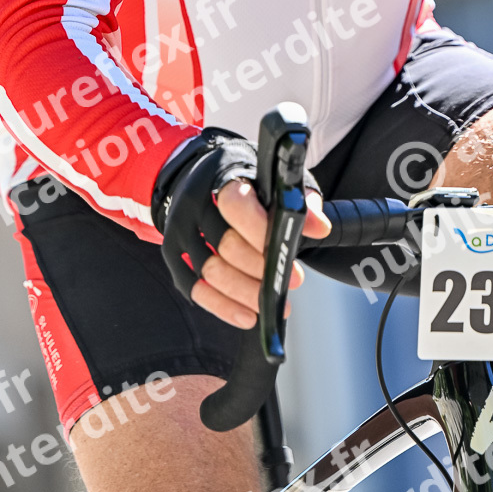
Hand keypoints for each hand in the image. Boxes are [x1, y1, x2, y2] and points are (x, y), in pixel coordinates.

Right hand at [191, 180, 330, 328]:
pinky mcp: (172, 253)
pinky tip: (246, 315)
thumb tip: (320, 227)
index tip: (288, 253)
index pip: (237, 206)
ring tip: (272, 301)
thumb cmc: (244, 182)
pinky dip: (222, 306)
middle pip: (225, 245)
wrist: (197, 176)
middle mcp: (194, 202)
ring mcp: (178, 229)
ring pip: (211, 271)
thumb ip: (300, 199)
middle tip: (292, 281)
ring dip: (245, 293)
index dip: (261, 233)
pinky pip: (194, 288)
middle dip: (262, 270)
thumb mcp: (273, 180)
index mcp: (222, 178)